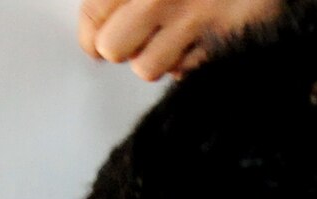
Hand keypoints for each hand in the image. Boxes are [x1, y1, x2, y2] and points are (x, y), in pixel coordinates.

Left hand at [78, 0, 278, 79]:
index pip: (92, 16)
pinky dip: (192, 65)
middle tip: (140, 40)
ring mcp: (194, 22)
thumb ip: (123, 1)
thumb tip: (96, 38)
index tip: (97, 42)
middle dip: (124, 49)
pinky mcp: (224, 44)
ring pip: (148, 69)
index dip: (92, 34)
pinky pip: (188, 74)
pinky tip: (203, 43)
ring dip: (160, 61)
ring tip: (177, 41)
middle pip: (112, 49)